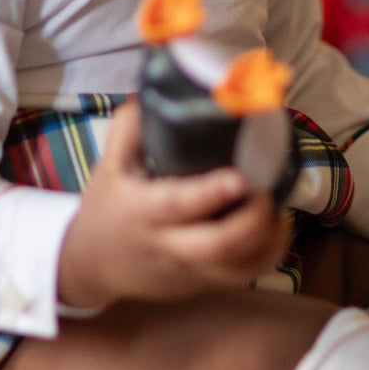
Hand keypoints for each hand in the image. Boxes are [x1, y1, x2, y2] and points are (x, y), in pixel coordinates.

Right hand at [57, 100, 291, 309]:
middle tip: (268, 189)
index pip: (180, 204)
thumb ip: (130, 128)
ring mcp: (187, 270)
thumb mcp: (107, 165)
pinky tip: (276, 226)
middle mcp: (167, 245)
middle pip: (217, 246)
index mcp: (142, 211)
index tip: (240, 177)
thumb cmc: (104, 207)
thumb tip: (157, 85)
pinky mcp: (200, 284)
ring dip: (267, 239)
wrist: (88, 266)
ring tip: (280, 207)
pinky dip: (267, 254)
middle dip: (251, 221)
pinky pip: (242, 277)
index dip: (212, 193)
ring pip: (237, 268)